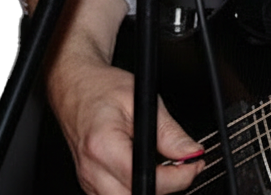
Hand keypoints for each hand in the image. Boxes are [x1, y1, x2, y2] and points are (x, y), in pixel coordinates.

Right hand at [48, 58, 204, 194]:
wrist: (76, 86)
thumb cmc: (102, 88)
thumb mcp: (143, 99)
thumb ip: (169, 131)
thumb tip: (191, 152)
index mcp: (103, 146)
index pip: (143, 179)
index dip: (177, 177)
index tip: (194, 165)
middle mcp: (91, 170)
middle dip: (167, 186)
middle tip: (185, 166)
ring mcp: (88, 180)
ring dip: (151, 189)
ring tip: (167, 166)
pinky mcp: (90, 184)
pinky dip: (135, 188)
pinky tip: (147, 169)